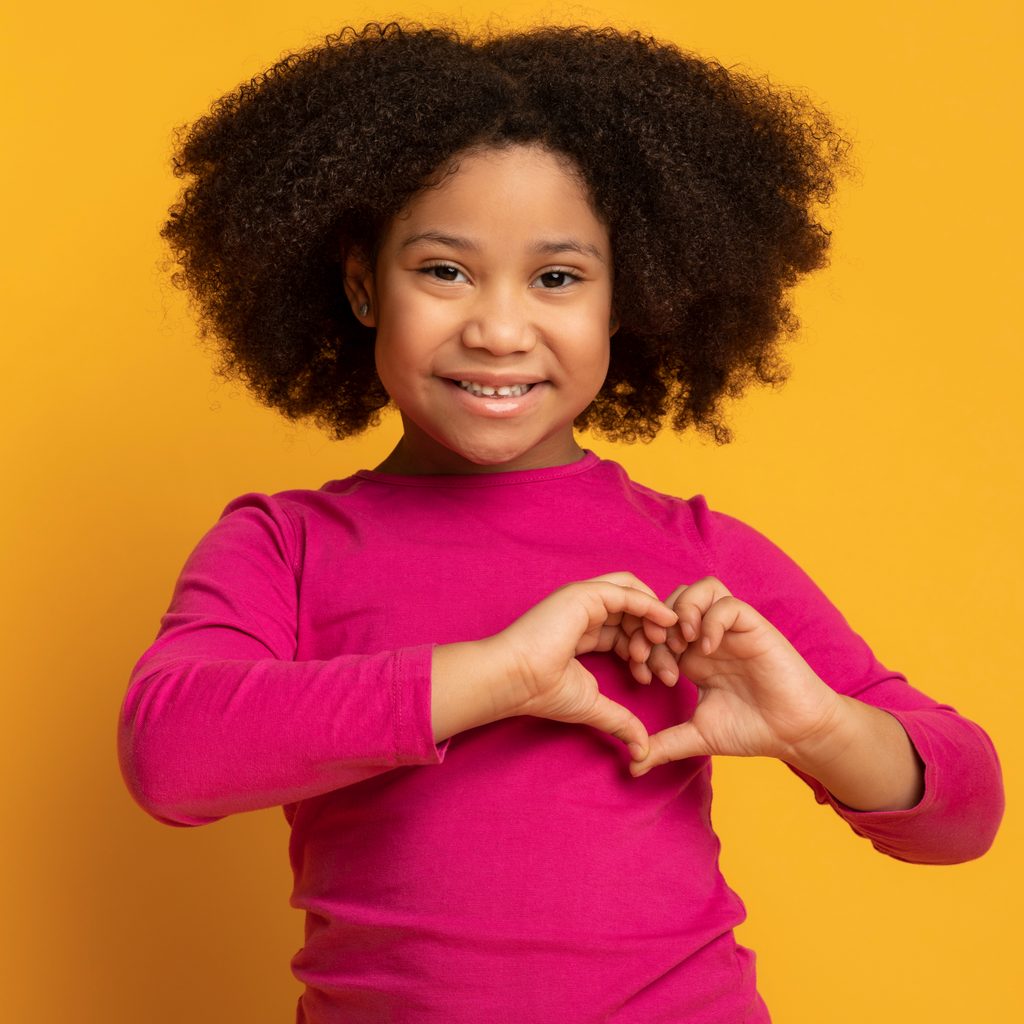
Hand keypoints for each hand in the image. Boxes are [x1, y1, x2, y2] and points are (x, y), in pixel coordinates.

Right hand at [495, 573, 678, 759]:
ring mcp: (584, 599)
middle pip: (635, 613)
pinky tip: (665, 623)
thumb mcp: (592, 705)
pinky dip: (649, 604)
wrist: (515, 680)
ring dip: (655, 618)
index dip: (647, 651)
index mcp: (585, 630)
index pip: (627, 630)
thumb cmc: (542, 691)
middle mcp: (586, 610)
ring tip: (667, 646)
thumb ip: (620, 720)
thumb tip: (642, 750)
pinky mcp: (583, 594)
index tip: (659, 679)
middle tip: (669, 671)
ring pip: (634, 595)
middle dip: (657, 638)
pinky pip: (626, 591)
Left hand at [628, 577, 843, 776]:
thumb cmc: (751, 730)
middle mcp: (709, 637)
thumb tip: (633, 766)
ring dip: (682, 611)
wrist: (795, 734)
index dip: (641, 646)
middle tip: (654, 658)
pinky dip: (711, 620)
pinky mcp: (755, 628)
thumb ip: (665, 745)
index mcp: (692, 656)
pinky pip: (727, 604)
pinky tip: (706, 650)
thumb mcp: (697, 736)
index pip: (655, 628)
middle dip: (654, 626)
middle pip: (672, 601)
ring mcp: (732, 630)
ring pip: (700, 589)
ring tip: (681, 644)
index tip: (644, 677)